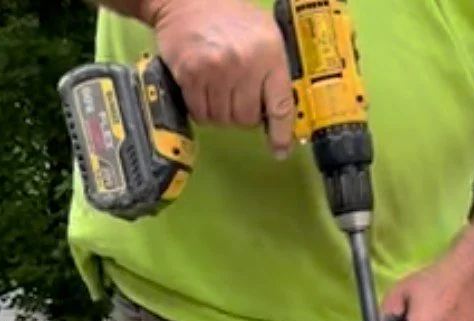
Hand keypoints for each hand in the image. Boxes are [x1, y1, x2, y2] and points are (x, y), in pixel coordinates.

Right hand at [148, 0, 295, 157]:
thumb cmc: (230, 17)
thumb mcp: (265, 36)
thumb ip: (274, 73)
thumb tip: (277, 117)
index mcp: (270, 54)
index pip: (280, 107)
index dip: (281, 134)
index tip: (280, 150)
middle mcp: (245, 64)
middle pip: (246, 119)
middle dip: (241, 114)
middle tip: (235, 94)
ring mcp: (217, 70)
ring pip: (223, 120)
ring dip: (220, 112)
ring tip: (217, 87)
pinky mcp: (192, 75)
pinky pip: (201, 114)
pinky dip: (201, 109)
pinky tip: (202, 89)